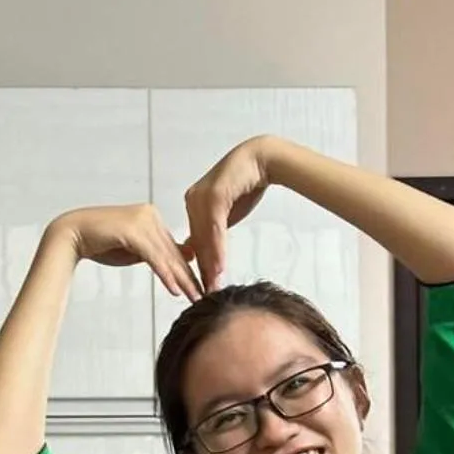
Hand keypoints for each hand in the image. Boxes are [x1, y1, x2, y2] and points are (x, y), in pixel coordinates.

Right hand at [55, 204, 201, 302]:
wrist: (73, 234)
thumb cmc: (102, 243)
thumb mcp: (135, 249)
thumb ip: (157, 252)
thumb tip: (182, 259)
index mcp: (152, 217)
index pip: (174, 248)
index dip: (187, 269)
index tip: (199, 287)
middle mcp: (150, 215)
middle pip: (173, 252)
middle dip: (189, 276)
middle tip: (204, 295)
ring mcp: (142, 221)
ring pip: (167, 256)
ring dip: (181, 279)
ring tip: (194, 296)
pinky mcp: (133, 231)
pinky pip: (154, 257)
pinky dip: (165, 274)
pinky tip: (174, 289)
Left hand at [182, 137, 273, 291]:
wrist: (261, 160)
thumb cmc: (247, 184)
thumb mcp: (228, 212)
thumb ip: (217, 229)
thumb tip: (211, 251)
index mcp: (194, 203)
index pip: (196, 240)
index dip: (201, 264)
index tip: (204, 285)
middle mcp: (193, 200)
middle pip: (198, 242)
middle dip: (203, 269)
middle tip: (206, 293)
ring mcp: (201, 197)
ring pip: (205, 238)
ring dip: (210, 263)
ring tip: (212, 285)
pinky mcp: (214, 196)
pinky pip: (214, 229)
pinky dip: (217, 249)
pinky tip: (219, 266)